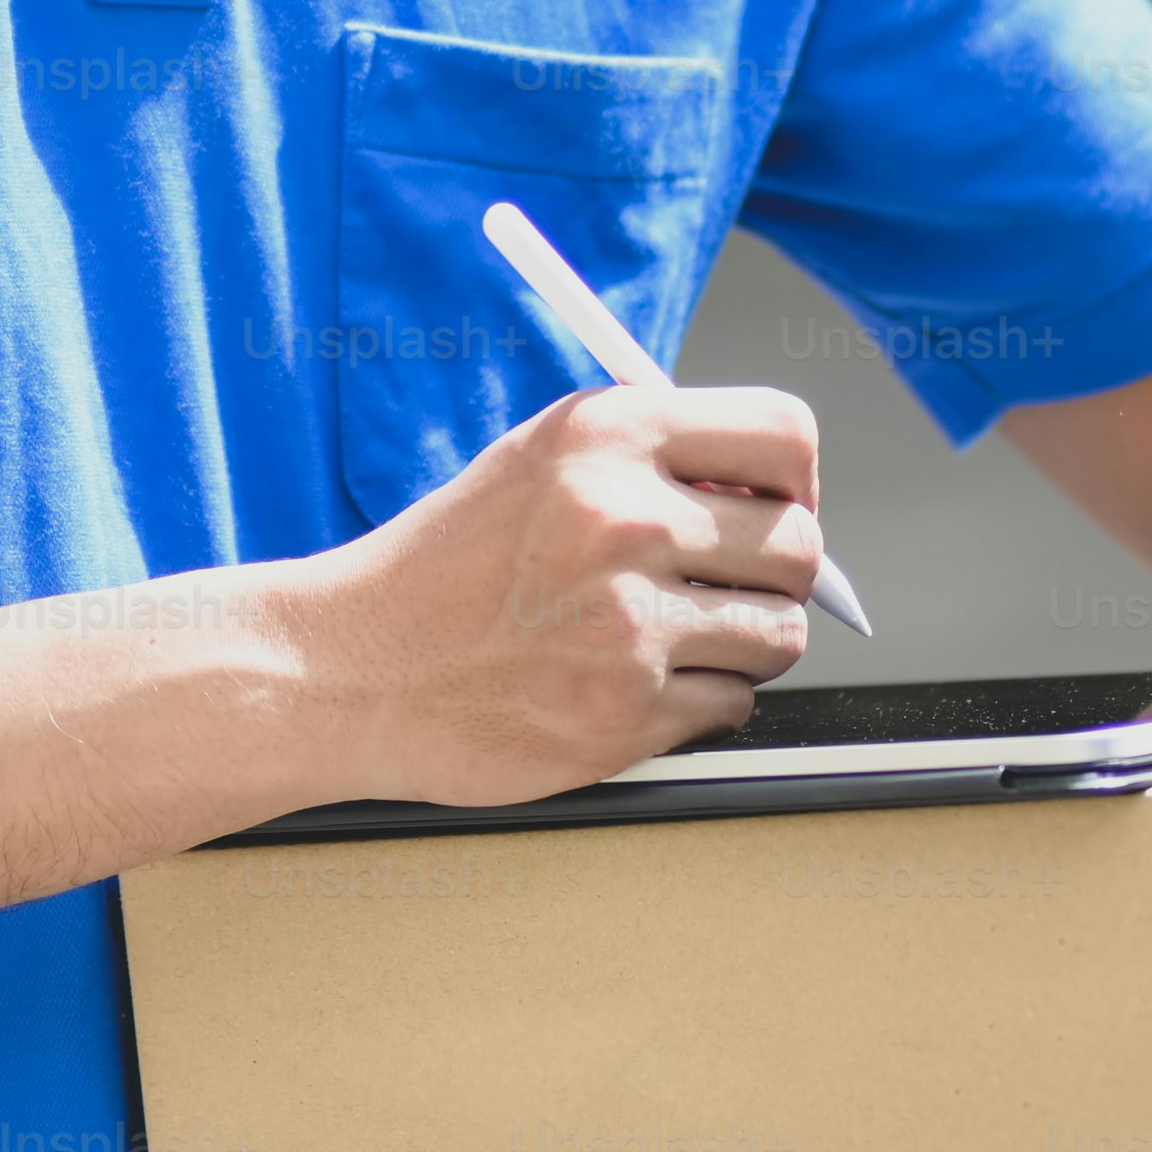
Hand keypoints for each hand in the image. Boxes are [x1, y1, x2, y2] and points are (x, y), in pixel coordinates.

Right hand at [289, 384, 825, 807]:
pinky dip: (697, 703)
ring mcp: (627, 624)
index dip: (795, 479)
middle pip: (800, 546)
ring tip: (667, 638)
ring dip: (743, 644)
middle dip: (773, 573)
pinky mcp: (625, 714)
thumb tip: (777, 492)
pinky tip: (630, 684)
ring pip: (781, 635)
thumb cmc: (444, 568)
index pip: (785, 437)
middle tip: (719, 585)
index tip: (770, 505)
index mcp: (606, 437)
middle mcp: (623, 520)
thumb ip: (651, 456)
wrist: (351, 668)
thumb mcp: (537, 462)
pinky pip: (733, 707)